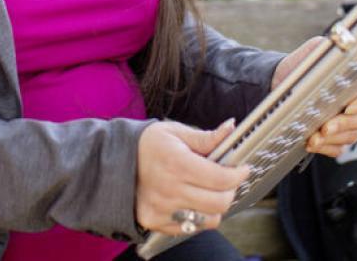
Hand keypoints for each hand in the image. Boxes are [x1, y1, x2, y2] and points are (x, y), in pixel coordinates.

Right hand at [135, 120, 249, 235]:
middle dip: (231, 191)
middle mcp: (171, 190)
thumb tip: (231, 128)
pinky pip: (190, 229)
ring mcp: (163, 209)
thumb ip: (205, 137)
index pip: (221, 178)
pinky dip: (198, 217)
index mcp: (177, 164)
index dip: (238, 174)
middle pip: (219, 203)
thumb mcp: (175, 132)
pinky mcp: (156, 222)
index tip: (243, 169)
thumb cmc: (146, 144)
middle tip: (228, 181)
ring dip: (216, 207)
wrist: (113, 162)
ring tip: (210, 192)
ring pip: (208, 220)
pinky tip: (192, 201)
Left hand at [271, 37, 356, 158]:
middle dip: (344, 124)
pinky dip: (325, 147)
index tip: (350, 107)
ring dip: (332, 138)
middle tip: (326, 126)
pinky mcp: (338, 139)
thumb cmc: (302, 65)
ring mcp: (351, 123)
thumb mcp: (315, 51)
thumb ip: (330, 50)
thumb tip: (338, 50)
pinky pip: (339, 148)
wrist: (280, 82)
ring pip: (352, 135)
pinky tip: (311, 142)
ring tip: (314, 136)